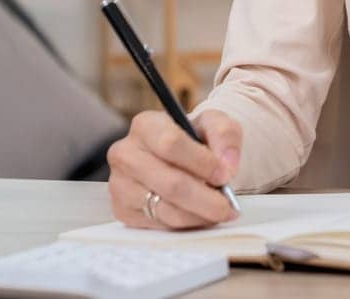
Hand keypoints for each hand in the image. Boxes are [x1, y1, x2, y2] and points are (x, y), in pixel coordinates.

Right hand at [105, 109, 240, 229]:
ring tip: (219, 211)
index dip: (201, 162)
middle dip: (205, 199)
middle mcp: (125, 154)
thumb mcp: (215, 124)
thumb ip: (225, 134)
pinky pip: (159, 225)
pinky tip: (200, 216)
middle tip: (228, 206)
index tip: (225, 175)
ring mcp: (120, 184)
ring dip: (198, 215)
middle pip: (170, 183)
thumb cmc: (196, 140)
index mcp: (146, 125)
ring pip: (165, 209)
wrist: (180, 159)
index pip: (170, 144)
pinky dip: (185, 224)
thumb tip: (227, 165)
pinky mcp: (123, 211)